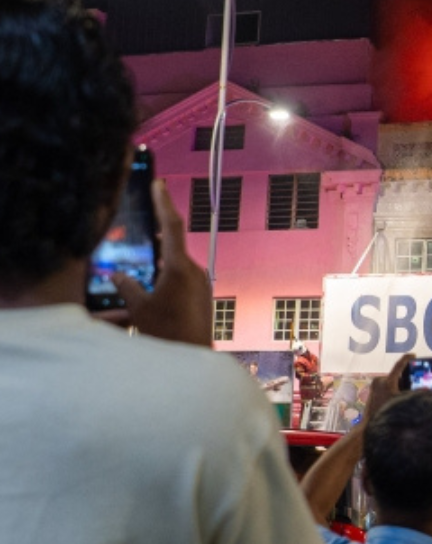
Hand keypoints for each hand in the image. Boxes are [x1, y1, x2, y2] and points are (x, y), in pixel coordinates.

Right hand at [109, 181, 211, 346]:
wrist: (194, 360)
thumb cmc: (167, 335)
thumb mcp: (139, 309)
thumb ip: (126, 287)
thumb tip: (116, 275)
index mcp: (180, 267)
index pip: (171, 226)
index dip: (164, 202)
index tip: (159, 184)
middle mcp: (195, 272)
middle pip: (168, 250)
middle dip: (150, 247)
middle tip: (136, 237)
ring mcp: (201, 286)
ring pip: (171, 272)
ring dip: (152, 276)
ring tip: (133, 283)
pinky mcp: (202, 299)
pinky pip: (178, 288)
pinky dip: (160, 291)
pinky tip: (144, 303)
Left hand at [363, 356, 411, 424]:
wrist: (369, 426)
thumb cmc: (386, 415)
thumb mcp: (403, 403)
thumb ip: (414, 395)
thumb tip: (426, 389)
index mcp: (387, 382)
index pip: (399, 365)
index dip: (407, 359)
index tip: (413, 355)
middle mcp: (379, 380)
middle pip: (396, 376)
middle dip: (404, 380)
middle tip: (408, 390)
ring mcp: (374, 384)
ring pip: (391, 381)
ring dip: (398, 386)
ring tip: (398, 398)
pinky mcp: (372, 389)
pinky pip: (385, 385)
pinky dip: (392, 389)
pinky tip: (393, 400)